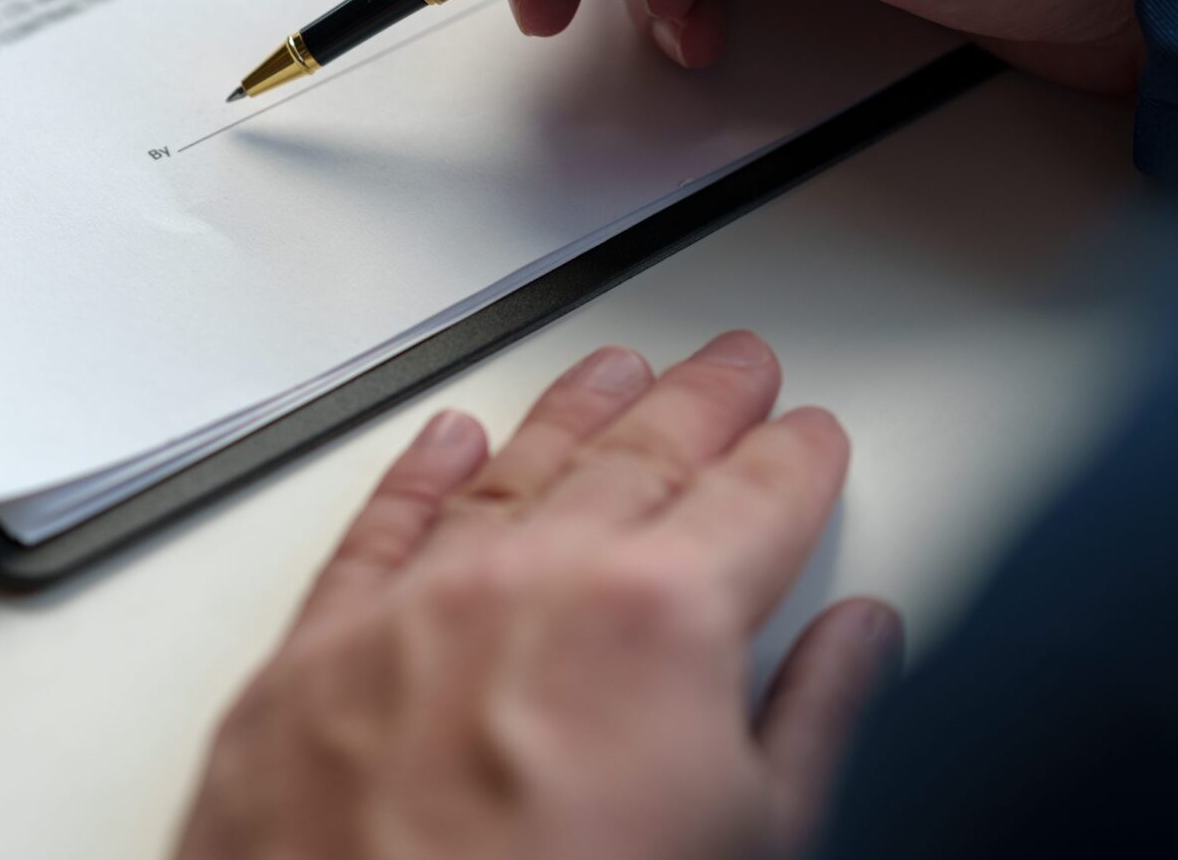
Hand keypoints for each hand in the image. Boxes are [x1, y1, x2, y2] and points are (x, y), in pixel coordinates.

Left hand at [174, 334, 902, 859]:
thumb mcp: (751, 848)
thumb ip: (812, 722)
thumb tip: (857, 640)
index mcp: (659, 620)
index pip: (758, 499)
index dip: (796, 460)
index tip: (811, 437)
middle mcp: (534, 581)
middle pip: (641, 455)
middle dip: (701, 404)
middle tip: (736, 366)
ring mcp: (418, 604)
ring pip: (514, 466)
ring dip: (575, 410)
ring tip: (615, 371)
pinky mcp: (320, 646)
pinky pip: (381, 524)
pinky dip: (420, 472)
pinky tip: (448, 438)